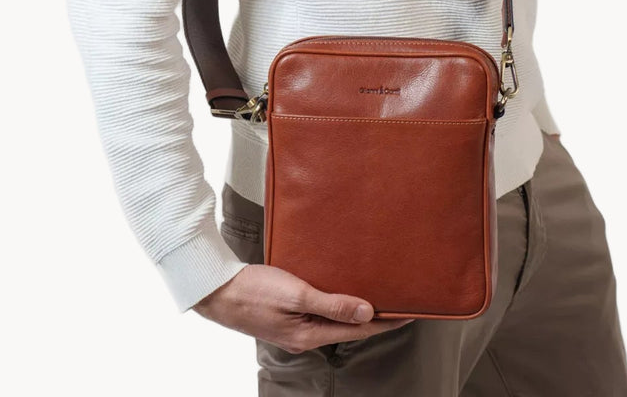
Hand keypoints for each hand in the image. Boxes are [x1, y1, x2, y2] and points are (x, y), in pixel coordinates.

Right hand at [191, 264, 415, 353]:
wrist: (217, 289)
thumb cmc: (254, 290)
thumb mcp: (297, 294)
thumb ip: (332, 304)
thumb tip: (367, 313)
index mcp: (309, 336)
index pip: (357, 331)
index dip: (384, 322)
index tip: (409, 313)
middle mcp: (304, 337)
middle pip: (348, 329)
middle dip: (374, 318)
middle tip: (399, 302)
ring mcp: (293, 329)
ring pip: (333, 321)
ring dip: (355, 310)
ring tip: (376, 297)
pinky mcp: (285, 318)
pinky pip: (319, 313)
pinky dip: (336, 305)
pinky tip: (340, 292)